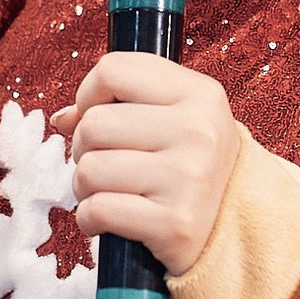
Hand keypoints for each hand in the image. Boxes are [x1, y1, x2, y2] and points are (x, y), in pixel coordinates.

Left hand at [50, 53, 242, 276]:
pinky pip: (97, 210)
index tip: (99, 114)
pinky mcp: (176, 225)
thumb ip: (121, 105)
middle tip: (108, 163)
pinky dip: (90, 219)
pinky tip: (111, 220)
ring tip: (111, 192)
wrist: (237, 228)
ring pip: (89, 169)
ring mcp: (189, 179)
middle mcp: (199, 131)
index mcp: (200, 94)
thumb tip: (62, 118)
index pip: (113, 70)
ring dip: (85, 187)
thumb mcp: (176, 119)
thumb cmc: (191, 166)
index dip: (89, 94)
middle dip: (85, 147)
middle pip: (93, 124)